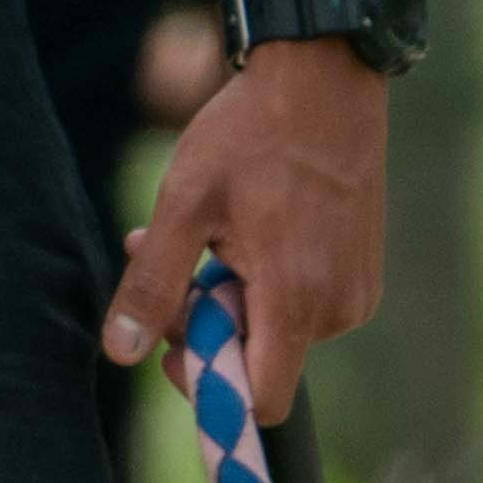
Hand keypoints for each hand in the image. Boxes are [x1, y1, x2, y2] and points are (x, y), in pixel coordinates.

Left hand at [100, 40, 388, 421]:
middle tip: (176, 268)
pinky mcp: (363, 277)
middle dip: (209, 329)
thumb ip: (152, 285)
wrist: (323, 81)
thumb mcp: (184, 205)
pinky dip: (268, 287)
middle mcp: (337, 310)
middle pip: (261, 365)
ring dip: (233, 303)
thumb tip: (119, 354)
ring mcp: (356, 294)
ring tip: (210, 242)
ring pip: (280, 336)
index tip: (177, 344)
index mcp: (295, 301)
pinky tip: (248, 237)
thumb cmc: (249, 135)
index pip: (259, 402)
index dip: (210, 388)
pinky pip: (306, 310)